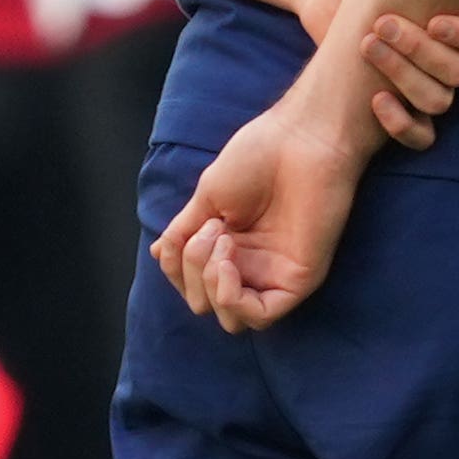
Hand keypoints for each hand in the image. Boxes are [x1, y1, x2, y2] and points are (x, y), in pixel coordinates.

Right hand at [153, 74, 376, 330]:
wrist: (300, 139)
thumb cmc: (260, 156)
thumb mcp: (207, 199)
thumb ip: (183, 234)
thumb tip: (158, 256)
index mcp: (230, 247)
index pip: (191, 284)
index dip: (176, 267)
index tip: (189, 228)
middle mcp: (252, 266)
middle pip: (205, 304)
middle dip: (191, 273)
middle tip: (211, 228)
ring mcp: (275, 275)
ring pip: (231, 319)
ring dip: (210, 287)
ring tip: (222, 242)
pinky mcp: (298, 280)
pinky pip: (259, 317)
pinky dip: (232, 299)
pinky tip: (228, 266)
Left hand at [356, 0, 458, 150]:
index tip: (435, 20)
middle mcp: (454, 56)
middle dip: (422, 51)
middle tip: (384, 23)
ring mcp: (427, 83)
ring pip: (440, 101)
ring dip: (404, 76)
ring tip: (367, 44)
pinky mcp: (401, 107)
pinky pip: (420, 136)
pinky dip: (401, 124)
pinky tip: (376, 100)